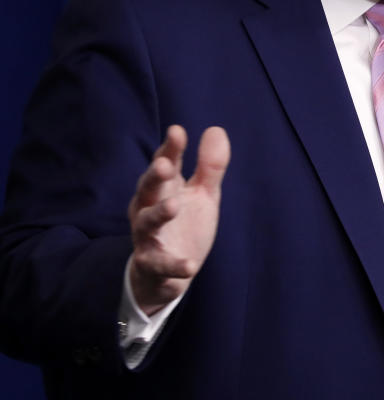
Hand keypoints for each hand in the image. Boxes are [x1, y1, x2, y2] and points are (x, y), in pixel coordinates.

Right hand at [128, 125, 229, 314]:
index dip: (170, 148)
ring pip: (147, 223)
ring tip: (174, 205)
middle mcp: (149, 208)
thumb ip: (210, 166)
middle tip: (164, 164)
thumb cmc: (185, 224)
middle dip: (154, 176)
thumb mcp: (203, 194)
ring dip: (159, 213)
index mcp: (164, 188)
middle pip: (147, 189)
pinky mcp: (152, 264)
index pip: (165, 163)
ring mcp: (148, 237)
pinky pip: (160, 265)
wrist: (168, 273)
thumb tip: (216, 129)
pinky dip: (174, 265)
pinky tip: (190, 266)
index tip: (177, 132)